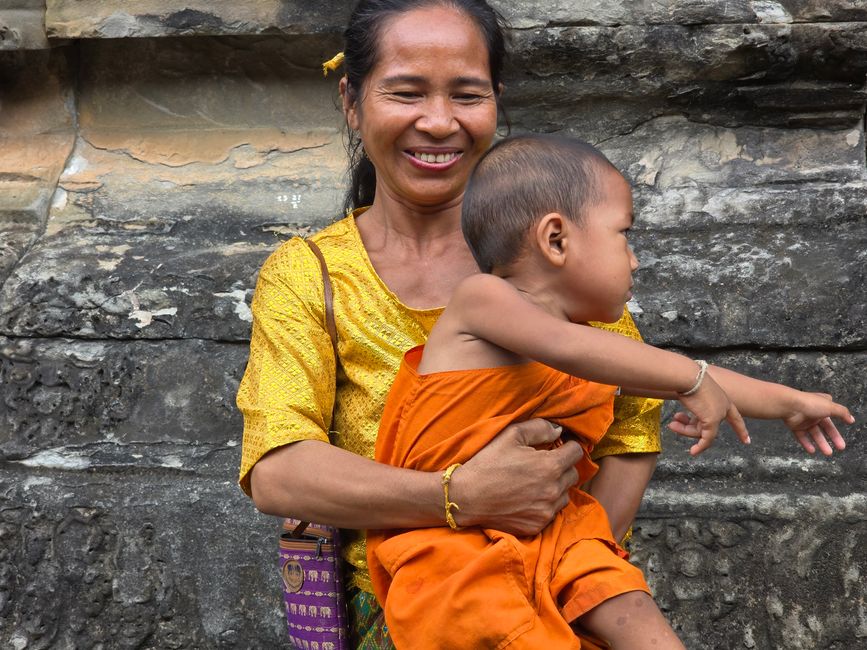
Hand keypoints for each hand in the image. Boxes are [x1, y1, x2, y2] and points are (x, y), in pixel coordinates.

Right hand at [452, 418, 582, 535]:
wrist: (466, 497)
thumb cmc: (488, 463)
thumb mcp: (511, 435)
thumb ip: (540, 428)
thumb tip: (559, 430)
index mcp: (550, 466)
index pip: (576, 452)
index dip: (567, 446)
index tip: (557, 446)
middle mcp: (553, 490)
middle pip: (573, 474)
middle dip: (562, 466)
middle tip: (542, 464)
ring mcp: (546, 510)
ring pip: (565, 494)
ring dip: (556, 486)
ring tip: (534, 482)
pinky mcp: (537, 525)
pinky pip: (552, 512)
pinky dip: (545, 504)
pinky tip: (527, 497)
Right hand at [670, 374, 749, 455]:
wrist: (687, 377)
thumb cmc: (686, 380)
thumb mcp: (692, 393)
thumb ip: (693, 404)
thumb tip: (684, 408)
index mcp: (722, 399)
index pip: (734, 417)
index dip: (740, 429)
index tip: (747, 441)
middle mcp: (724, 407)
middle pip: (708, 426)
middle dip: (688, 428)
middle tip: (673, 425)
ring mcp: (719, 414)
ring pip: (703, 431)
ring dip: (685, 430)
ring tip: (671, 425)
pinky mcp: (712, 420)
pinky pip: (707, 439)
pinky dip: (700, 446)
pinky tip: (693, 452)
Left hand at [783, 391, 852, 454]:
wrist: (788, 406)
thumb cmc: (809, 404)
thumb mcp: (830, 406)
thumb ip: (842, 412)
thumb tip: (851, 419)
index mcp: (822, 404)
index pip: (832, 411)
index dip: (839, 416)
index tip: (847, 423)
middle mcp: (813, 412)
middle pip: (826, 427)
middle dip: (833, 437)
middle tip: (841, 447)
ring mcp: (804, 419)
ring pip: (814, 433)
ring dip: (821, 443)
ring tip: (828, 453)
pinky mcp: (795, 426)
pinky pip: (801, 436)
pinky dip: (806, 443)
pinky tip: (812, 451)